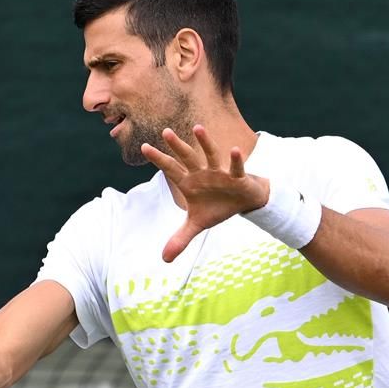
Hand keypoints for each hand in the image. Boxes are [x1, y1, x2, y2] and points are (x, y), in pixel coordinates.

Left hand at [140, 124, 268, 260]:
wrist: (244, 203)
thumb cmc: (218, 207)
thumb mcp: (198, 225)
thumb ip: (181, 238)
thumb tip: (164, 259)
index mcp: (190, 182)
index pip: (171, 170)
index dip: (159, 160)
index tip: (144, 148)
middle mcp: (203, 173)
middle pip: (187, 158)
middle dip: (177, 146)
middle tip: (165, 132)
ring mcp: (220, 173)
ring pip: (211, 156)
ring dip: (205, 143)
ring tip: (198, 128)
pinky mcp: (237, 177)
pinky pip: (235, 168)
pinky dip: (235, 160)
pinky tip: (234, 150)